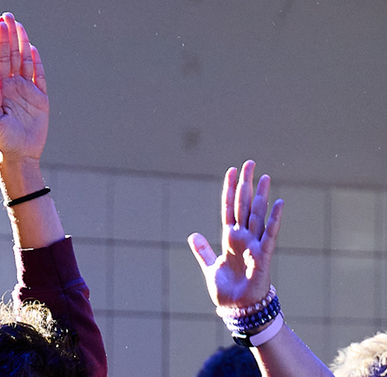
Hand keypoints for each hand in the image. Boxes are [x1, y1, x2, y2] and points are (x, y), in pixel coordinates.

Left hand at [0, 12, 48, 162]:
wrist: (19, 154)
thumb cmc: (3, 138)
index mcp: (0, 88)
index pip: (0, 60)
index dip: (1, 43)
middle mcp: (14, 85)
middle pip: (13, 56)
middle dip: (11, 37)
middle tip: (8, 17)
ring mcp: (28, 91)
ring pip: (27, 63)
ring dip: (23, 45)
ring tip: (20, 27)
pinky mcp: (41, 99)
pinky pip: (40, 78)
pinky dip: (38, 65)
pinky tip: (33, 50)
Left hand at [188, 160, 283, 307]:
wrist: (238, 309)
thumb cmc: (227, 290)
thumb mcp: (210, 267)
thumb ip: (203, 251)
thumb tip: (193, 235)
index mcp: (230, 238)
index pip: (229, 208)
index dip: (229, 190)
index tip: (232, 171)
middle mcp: (243, 237)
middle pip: (244, 205)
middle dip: (246, 184)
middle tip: (250, 163)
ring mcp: (254, 244)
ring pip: (257, 215)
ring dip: (261, 196)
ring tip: (265, 177)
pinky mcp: (263, 255)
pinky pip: (269, 234)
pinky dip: (273, 220)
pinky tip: (278, 204)